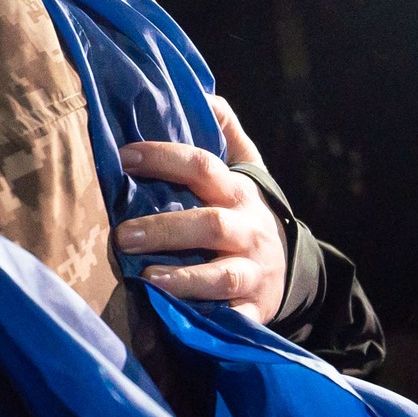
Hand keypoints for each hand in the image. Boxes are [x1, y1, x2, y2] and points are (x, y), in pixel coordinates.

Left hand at [116, 97, 285, 323]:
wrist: (294, 269)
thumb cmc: (249, 215)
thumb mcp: (248, 172)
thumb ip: (227, 135)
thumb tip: (206, 94)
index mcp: (238, 192)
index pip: (202, 166)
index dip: (164, 159)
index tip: (124, 157)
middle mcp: (247, 230)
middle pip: (209, 224)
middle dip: (166, 229)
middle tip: (123, 235)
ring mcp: (252, 272)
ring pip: (221, 276)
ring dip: (185, 278)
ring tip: (147, 279)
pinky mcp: (254, 310)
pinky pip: (233, 319)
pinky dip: (212, 322)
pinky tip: (181, 322)